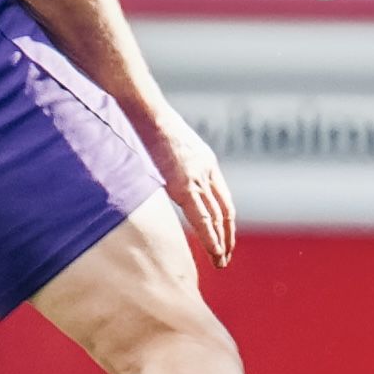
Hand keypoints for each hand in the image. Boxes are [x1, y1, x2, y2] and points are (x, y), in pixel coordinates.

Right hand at [137, 98, 239, 269]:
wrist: (146, 111)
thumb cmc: (147, 124)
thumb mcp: (166, 144)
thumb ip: (169, 163)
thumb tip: (158, 175)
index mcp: (205, 160)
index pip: (220, 196)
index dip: (222, 218)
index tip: (223, 235)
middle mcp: (207, 170)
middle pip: (223, 209)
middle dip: (226, 234)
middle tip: (226, 255)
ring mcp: (198, 177)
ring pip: (216, 217)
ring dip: (221, 241)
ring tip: (222, 261)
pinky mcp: (185, 184)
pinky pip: (202, 218)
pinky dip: (211, 237)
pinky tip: (216, 252)